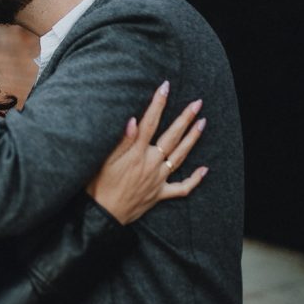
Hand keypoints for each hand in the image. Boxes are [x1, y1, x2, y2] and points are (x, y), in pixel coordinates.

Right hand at [86, 82, 207, 224]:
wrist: (103, 215)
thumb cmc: (98, 187)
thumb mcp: (104, 161)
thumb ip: (121, 141)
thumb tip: (133, 120)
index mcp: (137, 153)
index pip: (150, 122)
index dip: (158, 103)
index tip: (165, 87)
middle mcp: (151, 164)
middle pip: (172, 137)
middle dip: (185, 118)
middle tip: (197, 103)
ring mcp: (158, 180)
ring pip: (180, 157)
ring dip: (193, 139)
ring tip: (203, 123)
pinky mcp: (159, 194)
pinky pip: (181, 188)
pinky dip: (194, 180)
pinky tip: (205, 170)